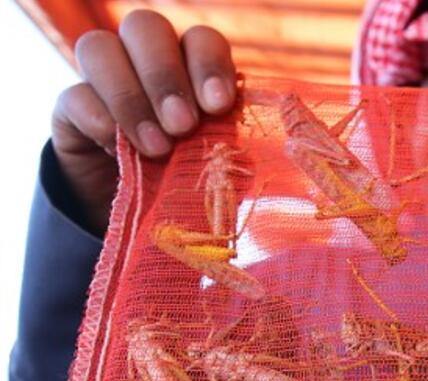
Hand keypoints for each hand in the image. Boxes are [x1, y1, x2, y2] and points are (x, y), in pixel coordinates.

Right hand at [51, 10, 236, 233]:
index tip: (218, 104)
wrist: (140, 213)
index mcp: (191, 65)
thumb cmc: (192, 181)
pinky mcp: (71, 107)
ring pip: (99, 47)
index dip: (209, 63)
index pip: (200, 39)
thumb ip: (232, 144)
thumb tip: (261, 148)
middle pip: (144, 26)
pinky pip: (73, 94)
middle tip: (182, 125)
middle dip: (164, 75)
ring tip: (156, 147)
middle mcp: (145, 59)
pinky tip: (116, 146)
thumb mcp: (217, 164)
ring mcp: (103, 78)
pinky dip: (98, 118)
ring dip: (129, 96)